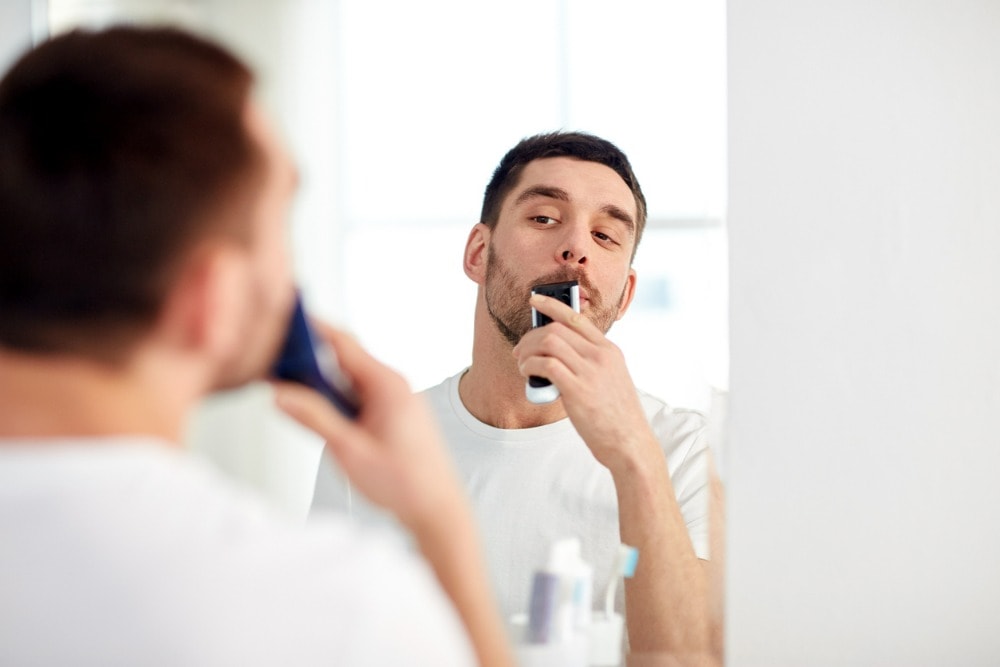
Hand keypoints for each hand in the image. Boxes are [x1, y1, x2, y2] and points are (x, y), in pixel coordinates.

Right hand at [272, 322, 464, 531]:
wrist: (438, 510)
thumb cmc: (405, 484)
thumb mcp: (349, 450)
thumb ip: (314, 418)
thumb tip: (281, 393)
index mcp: (387, 385)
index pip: (341, 342)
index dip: (309, 328)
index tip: (282, 320)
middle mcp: (393, 385)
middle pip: (342, 357)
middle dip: (307, 356)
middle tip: (272, 359)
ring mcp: (394, 399)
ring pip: (347, 378)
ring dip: (318, 381)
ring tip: (285, 386)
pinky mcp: (391, 413)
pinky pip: (357, 394)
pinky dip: (334, 397)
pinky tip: (313, 410)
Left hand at [513, 293, 653, 470]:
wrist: (629, 442)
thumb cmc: (616, 416)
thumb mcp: (611, 379)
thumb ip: (590, 364)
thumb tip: (555, 357)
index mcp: (609, 351)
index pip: (576, 318)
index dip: (552, 305)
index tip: (535, 300)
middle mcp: (601, 356)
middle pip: (556, 329)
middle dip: (530, 337)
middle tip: (520, 352)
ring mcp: (591, 372)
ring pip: (548, 343)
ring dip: (527, 351)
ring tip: (522, 365)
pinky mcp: (578, 390)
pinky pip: (545, 365)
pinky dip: (529, 366)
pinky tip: (527, 374)